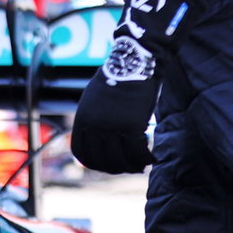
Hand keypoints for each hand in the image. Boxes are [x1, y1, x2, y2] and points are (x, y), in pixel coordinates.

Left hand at [71, 35, 159, 172]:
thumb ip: (92, 120)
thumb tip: (95, 139)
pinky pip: (138, 153)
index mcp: (82, 119)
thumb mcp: (93, 100)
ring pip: (120, 160)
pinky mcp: (131, 126)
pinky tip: (151, 158)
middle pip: (102, 161)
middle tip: (129, 167)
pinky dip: (145, 159)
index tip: (108, 165)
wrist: (132, 64)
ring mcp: (111, 127)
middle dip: (116, 168)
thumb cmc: (116, 81)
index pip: (81, 153)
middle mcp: (93, 125)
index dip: (95, 164)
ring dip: (132, 166)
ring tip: (141, 164)